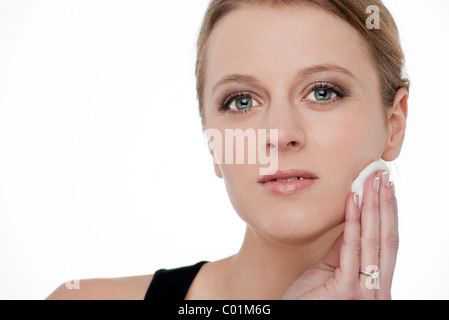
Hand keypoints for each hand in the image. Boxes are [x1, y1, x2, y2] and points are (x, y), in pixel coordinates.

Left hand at [282, 170, 397, 299]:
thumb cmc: (310, 300)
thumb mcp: (330, 271)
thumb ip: (343, 250)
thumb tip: (353, 218)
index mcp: (374, 282)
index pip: (386, 241)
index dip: (388, 213)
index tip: (386, 187)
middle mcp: (376, 288)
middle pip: (386, 238)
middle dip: (386, 203)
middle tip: (383, 175)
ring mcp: (364, 291)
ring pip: (374, 240)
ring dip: (373, 206)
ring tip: (372, 181)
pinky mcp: (346, 291)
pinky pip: (351, 249)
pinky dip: (353, 222)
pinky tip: (353, 201)